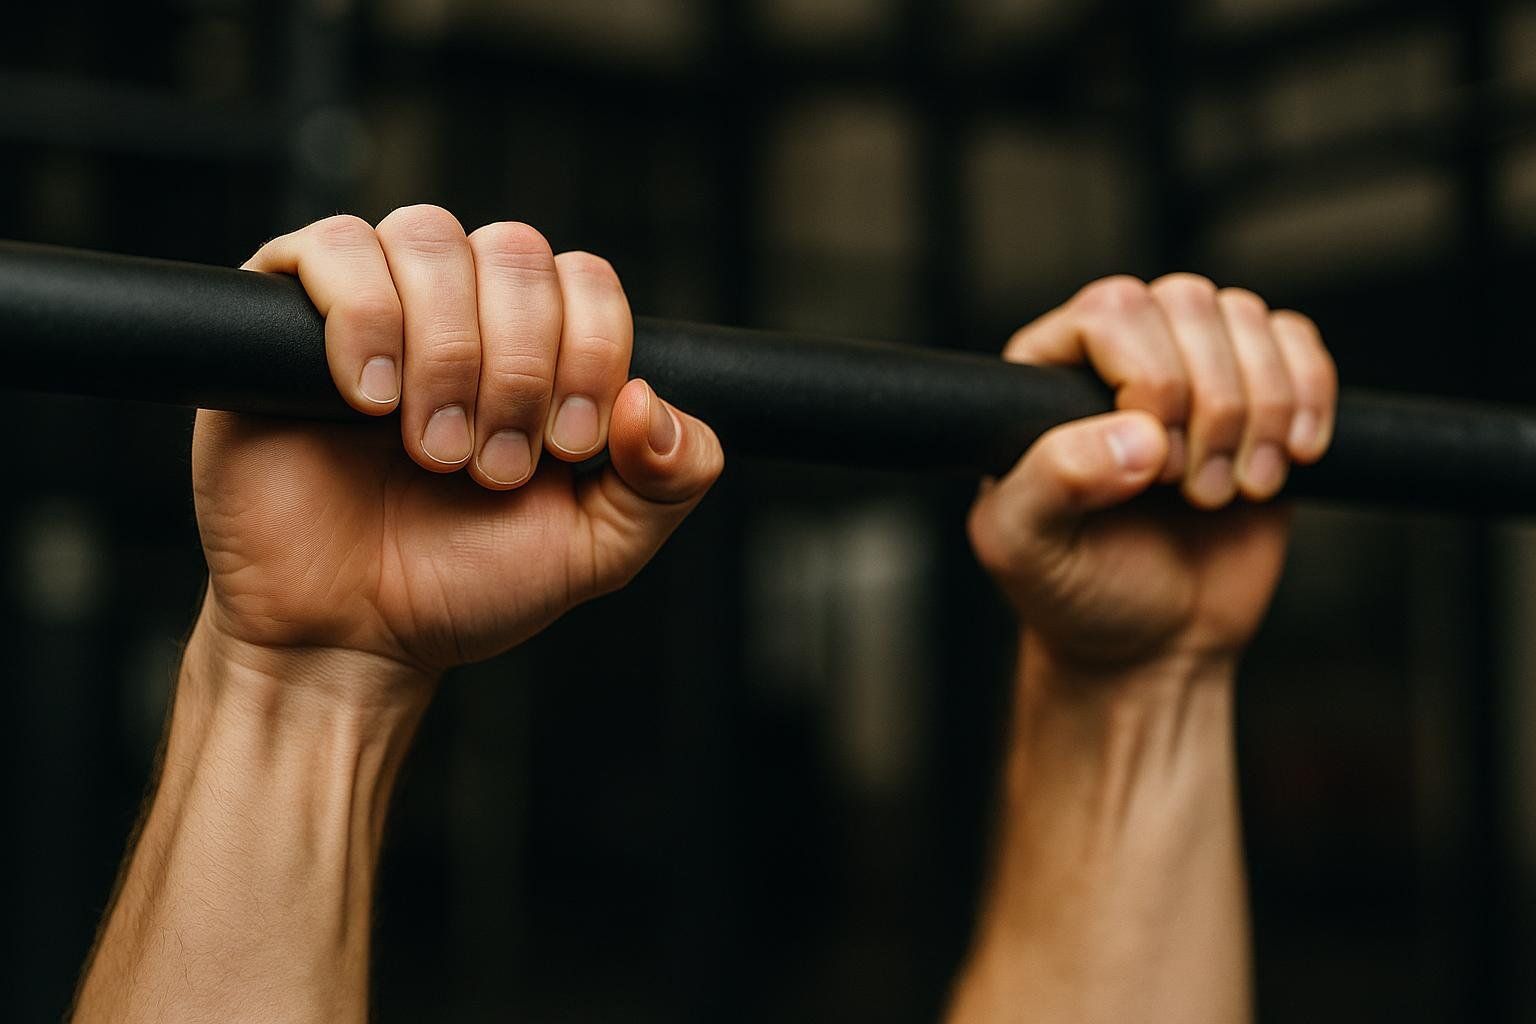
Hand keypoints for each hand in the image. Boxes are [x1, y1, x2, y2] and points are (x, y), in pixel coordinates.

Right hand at [192, 206, 723, 681]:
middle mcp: (461, 307)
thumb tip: (654, 401)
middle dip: (520, 365)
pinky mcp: (283, 313)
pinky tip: (369, 400)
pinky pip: (331, 248)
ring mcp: (374, 301)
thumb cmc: (464, 584)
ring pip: (430, 238)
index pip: (586, 278)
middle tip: (494, 465)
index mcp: (538, 345)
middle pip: (515, 251)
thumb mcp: (599, 547)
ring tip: (432, 448)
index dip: (591, 350)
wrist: (350, 636)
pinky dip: (364, 317)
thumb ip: (667, 479)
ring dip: (448, 351)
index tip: (566, 447)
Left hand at [967, 274, 1335, 670]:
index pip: (1111, 310)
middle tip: (1191, 491)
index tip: (1153, 464)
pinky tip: (1288, 461)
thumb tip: (1134, 439)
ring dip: (1261, 413)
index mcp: (1048, 372)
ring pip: (1247, 318)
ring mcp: (1192, 366)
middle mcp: (1119, 354)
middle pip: (1188, 302)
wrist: (1151, 641)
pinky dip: (1309, 402)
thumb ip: (1049, 483)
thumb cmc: (1074, 590)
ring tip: (1231, 491)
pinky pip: (1299, 344)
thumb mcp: (1025, 548)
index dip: (1149, 380)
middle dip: (1210, 405)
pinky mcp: (1258, 391)